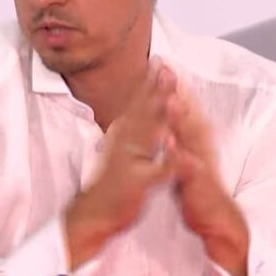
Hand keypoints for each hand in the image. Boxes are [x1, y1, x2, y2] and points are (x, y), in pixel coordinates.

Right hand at [64, 58, 174, 267]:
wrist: (93, 214)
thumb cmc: (111, 183)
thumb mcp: (119, 149)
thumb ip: (130, 128)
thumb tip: (137, 109)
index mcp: (123, 135)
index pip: (136, 103)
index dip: (149, 83)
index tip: (161, 62)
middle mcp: (124, 143)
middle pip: (142, 112)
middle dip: (156, 90)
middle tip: (167, 69)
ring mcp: (128, 162)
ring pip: (147, 136)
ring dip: (160, 117)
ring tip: (174, 100)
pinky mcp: (135, 183)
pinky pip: (155, 172)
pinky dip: (168, 163)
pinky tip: (182, 156)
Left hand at [161, 71, 249, 275]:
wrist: (218, 222)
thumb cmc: (198, 190)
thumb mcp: (184, 160)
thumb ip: (178, 138)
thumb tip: (169, 118)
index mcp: (193, 142)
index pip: (181, 110)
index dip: (170, 87)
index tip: (159, 64)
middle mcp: (200, 149)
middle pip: (188, 115)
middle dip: (177, 92)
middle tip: (166, 67)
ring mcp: (201, 166)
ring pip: (191, 138)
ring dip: (181, 119)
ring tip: (170, 99)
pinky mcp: (200, 186)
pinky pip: (189, 169)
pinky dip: (180, 156)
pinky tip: (170, 143)